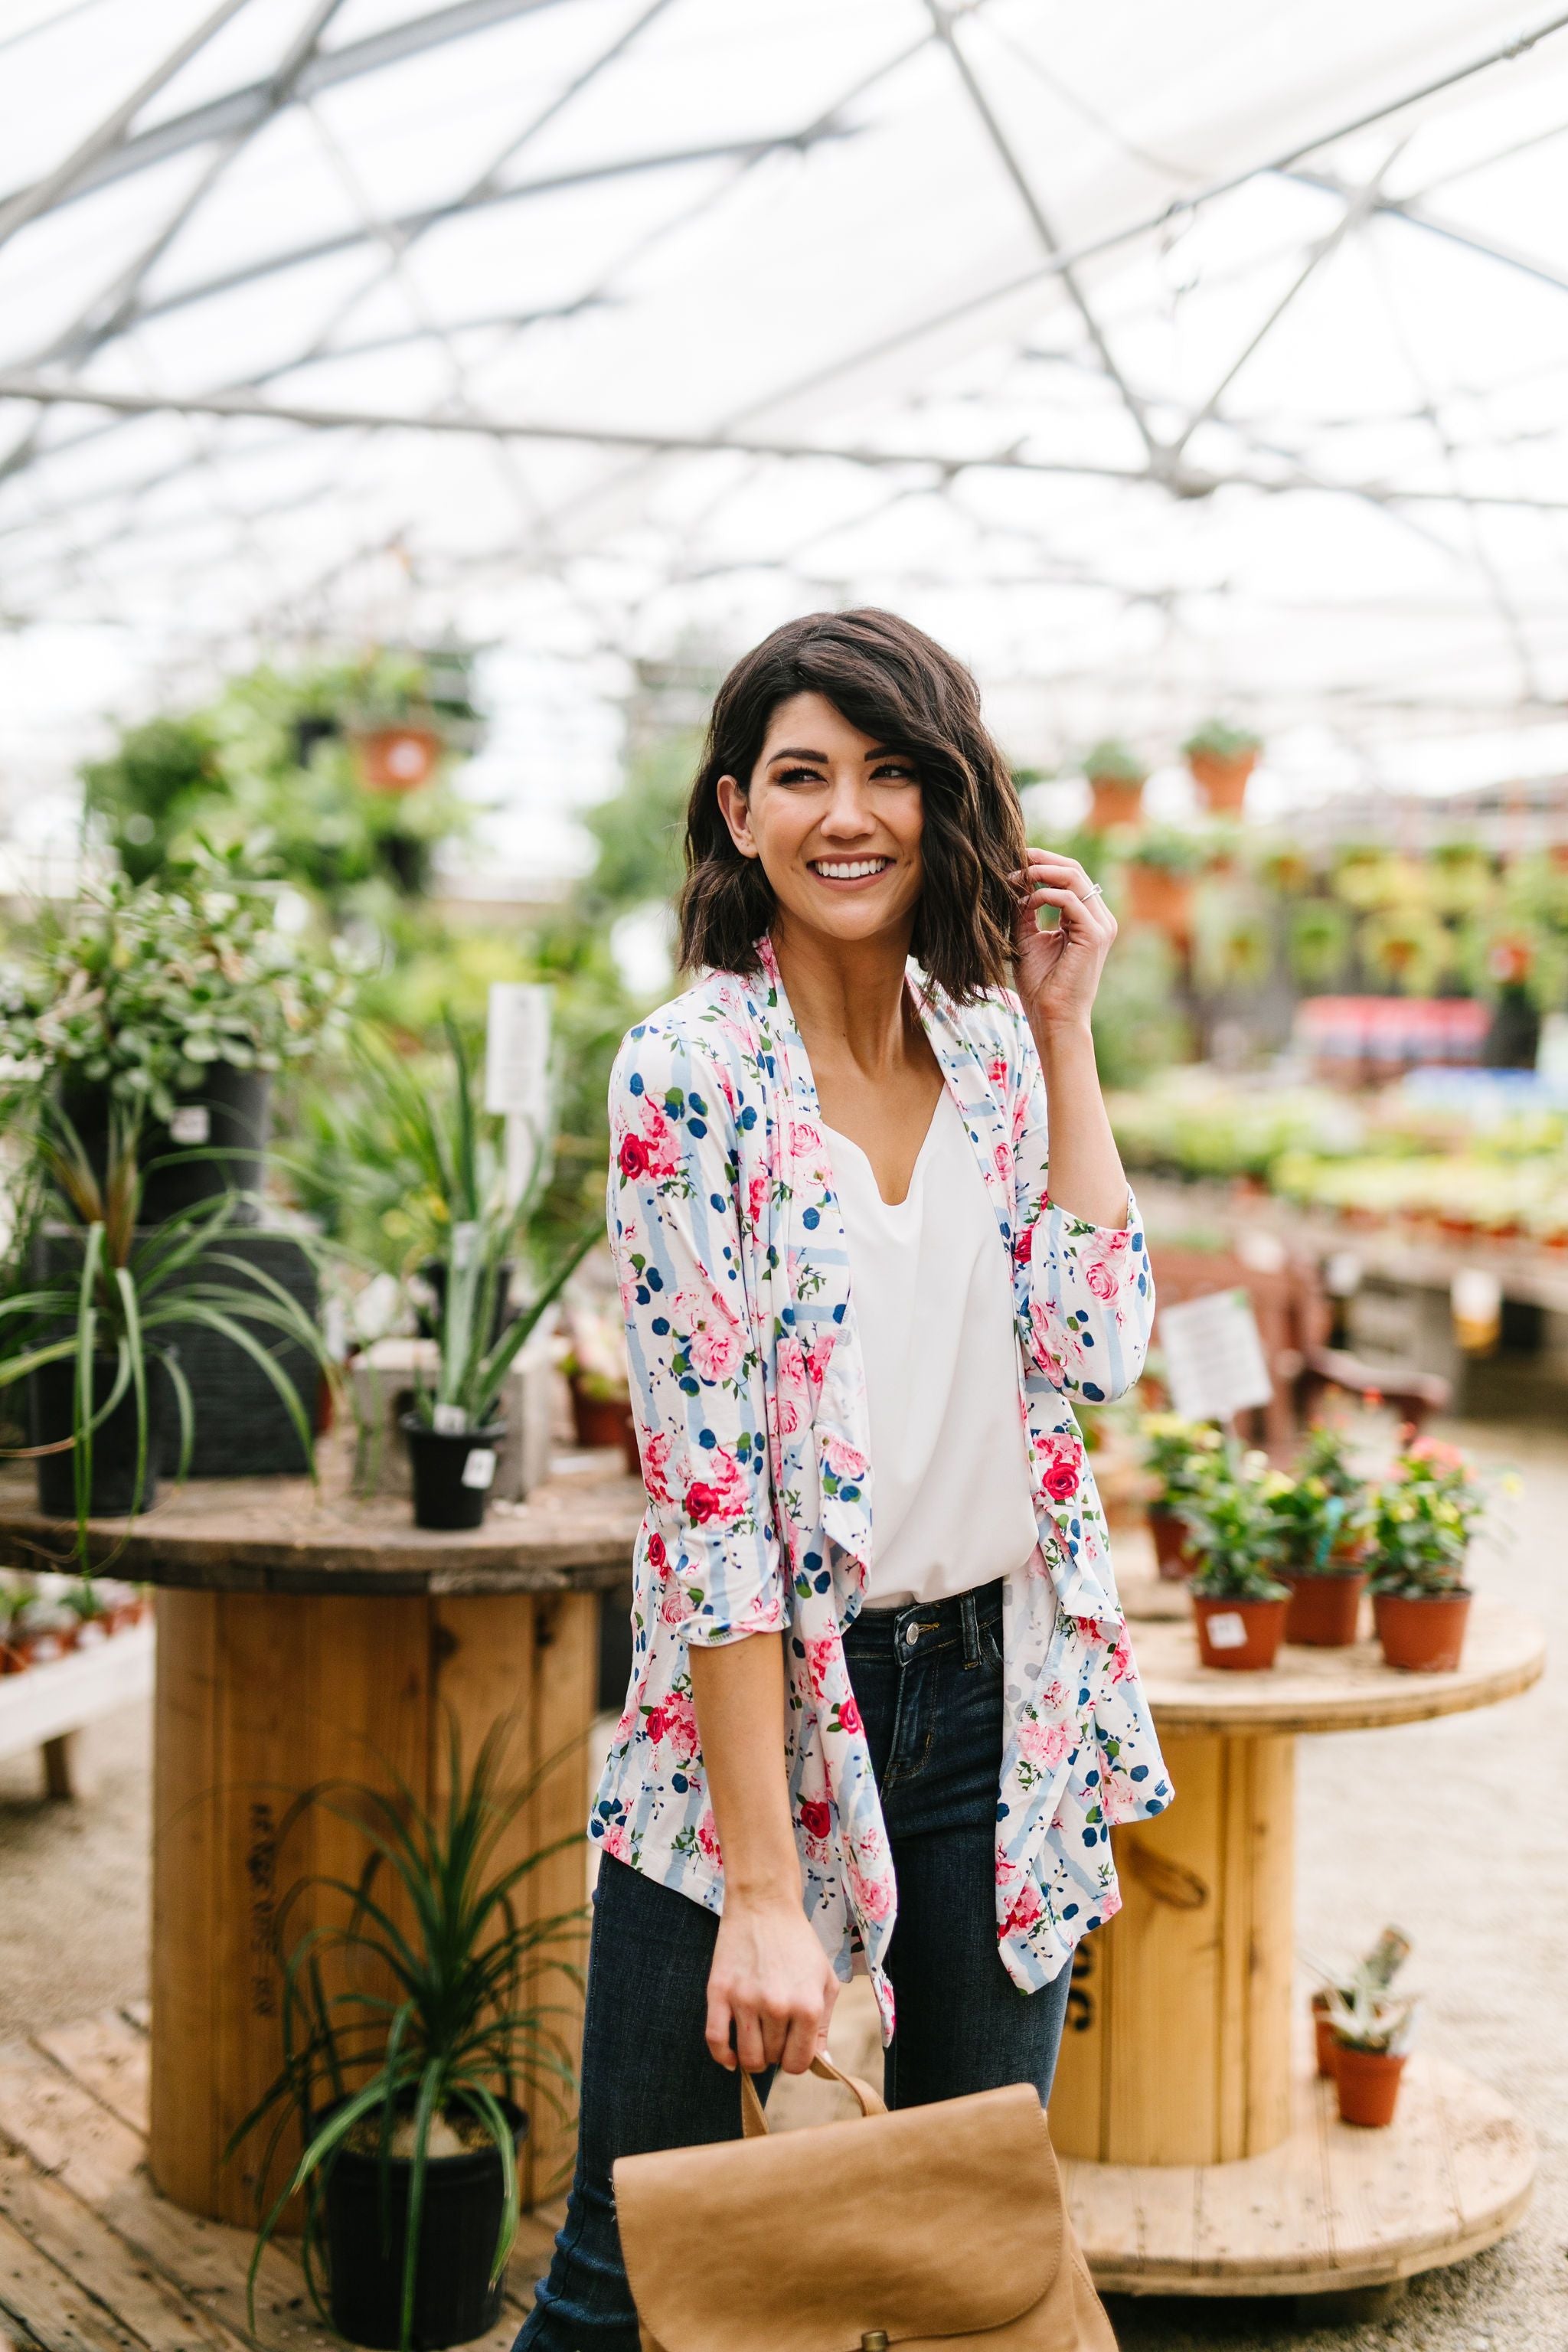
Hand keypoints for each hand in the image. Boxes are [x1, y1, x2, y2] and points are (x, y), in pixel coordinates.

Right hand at [705, 1893, 839, 2075]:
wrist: (765, 1905)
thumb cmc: (799, 1943)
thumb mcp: (826, 1979)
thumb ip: (825, 2025)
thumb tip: (823, 2062)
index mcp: (808, 2006)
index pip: (798, 2063)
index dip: (794, 2060)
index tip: (790, 2048)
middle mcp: (778, 2007)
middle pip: (772, 2059)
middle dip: (774, 2052)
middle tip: (773, 2033)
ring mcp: (746, 2000)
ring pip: (747, 2056)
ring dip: (752, 2057)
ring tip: (756, 2041)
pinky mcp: (719, 1992)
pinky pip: (715, 2040)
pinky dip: (722, 2056)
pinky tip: (730, 2056)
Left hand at [1010, 849, 1116, 1035]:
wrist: (1053, 1018)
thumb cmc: (1041, 986)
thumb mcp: (1027, 938)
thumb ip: (1025, 911)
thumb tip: (1013, 882)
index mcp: (1086, 919)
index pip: (1069, 877)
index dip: (1043, 863)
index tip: (1014, 859)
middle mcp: (1099, 918)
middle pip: (1074, 870)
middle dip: (1042, 859)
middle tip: (1014, 855)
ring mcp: (1101, 926)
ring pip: (1074, 878)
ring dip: (1041, 872)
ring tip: (1015, 875)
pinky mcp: (1095, 935)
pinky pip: (1069, 900)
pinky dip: (1043, 895)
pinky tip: (1024, 902)